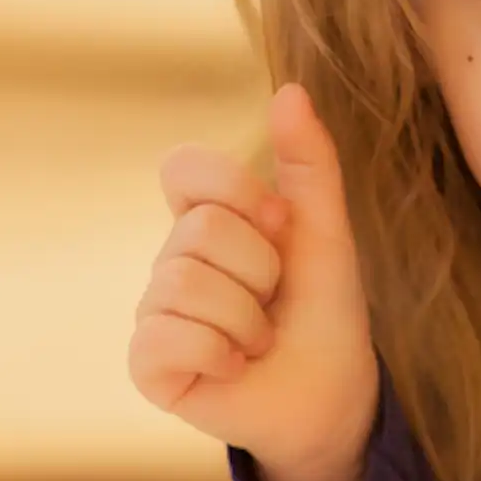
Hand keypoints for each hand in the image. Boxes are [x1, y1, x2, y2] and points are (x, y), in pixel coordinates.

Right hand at [129, 84, 378, 480]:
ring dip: (246, 319)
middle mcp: (171, 261)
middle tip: (275, 299)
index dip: (237, 191)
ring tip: (259, 338)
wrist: (332, 392)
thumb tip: (290, 89)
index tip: (281, 227)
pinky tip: (233, 366)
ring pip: (185, 285)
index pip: (183, 168)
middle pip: (200, 231)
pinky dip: (217, 353)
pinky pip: (162, 338)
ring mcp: (154, 312)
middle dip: (260, 268)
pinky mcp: (148, 364)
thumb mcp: (325, 231)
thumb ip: (310, 162)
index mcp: (205, 219)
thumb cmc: (323, 308)